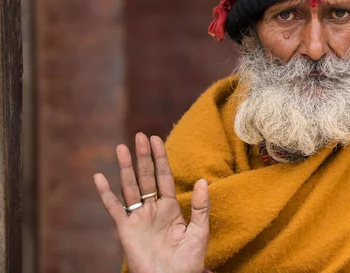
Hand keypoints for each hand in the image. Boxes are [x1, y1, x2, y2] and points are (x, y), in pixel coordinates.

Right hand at [94, 133, 209, 272]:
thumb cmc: (188, 261)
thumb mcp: (200, 231)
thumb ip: (202, 206)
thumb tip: (203, 181)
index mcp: (171, 208)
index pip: (164, 177)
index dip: (160, 159)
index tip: (155, 139)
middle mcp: (153, 209)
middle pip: (146, 177)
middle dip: (143, 157)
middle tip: (139, 136)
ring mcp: (138, 218)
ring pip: (130, 187)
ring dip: (126, 168)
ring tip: (121, 148)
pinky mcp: (125, 230)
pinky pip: (114, 208)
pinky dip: (105, 193)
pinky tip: (99, 177)